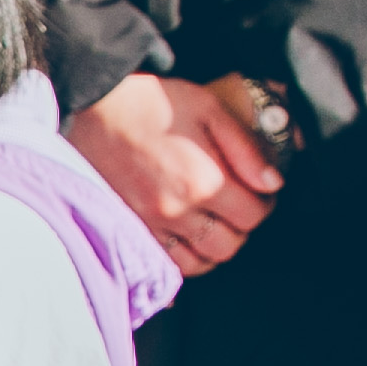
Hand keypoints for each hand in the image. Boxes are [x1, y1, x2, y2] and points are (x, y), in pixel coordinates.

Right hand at [68, 71, 278, 275]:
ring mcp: (151, 224)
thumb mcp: (209, 109)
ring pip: (199, 261)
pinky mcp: (130, 228)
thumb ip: (246, 149)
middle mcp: (178, 210)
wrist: (93, 108)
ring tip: (213, 222)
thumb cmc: (151, 103)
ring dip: (213, 246)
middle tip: (237, 207)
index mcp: (203, 181)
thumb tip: (272, 183)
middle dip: (241, 228)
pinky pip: (167, 262)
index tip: (259, 192)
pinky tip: (187, 236)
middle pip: (228, 246)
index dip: (264, 203)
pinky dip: (185, 255)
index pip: (253, 215)